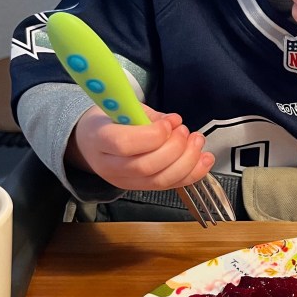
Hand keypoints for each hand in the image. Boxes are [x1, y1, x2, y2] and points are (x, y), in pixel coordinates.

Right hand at [67, 104, 213, 189]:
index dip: (153, 135)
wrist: (91, 141)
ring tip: (197, 141)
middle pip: (145, 167)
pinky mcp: (140, 188)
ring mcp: (125, 182)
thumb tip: (174, 121)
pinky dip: (192, 174)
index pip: (124, 144)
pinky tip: (205, 159)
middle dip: (175, 148)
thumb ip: (149, 116)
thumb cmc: (109, 120)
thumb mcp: (123, 107)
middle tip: (185, 131)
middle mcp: (110, 166)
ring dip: (187, 162)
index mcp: (100, 139)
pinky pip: (169, 186)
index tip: (169, 123)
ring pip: (159, 181)